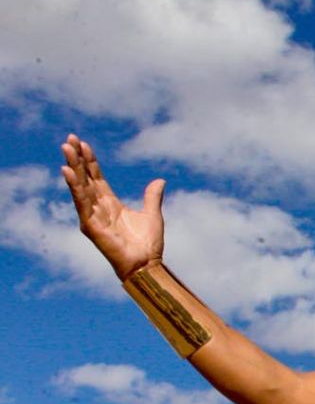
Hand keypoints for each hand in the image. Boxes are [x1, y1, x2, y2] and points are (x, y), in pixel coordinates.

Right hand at [60, 134, 164, 279]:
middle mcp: (98, 207)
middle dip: (77, 158)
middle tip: (69, 139)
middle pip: (85, 177)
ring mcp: (92, 215)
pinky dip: (75, 187)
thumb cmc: (148, 244)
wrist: (147, 265)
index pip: (96, 177)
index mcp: (110, 203)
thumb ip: (152, 196)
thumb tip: (160, 180)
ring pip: (80, 186)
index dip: (90, 160)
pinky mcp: (90, 225)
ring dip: (72, 167)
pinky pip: (81, 203)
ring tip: (66, 148)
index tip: (83, 143)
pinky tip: (68, 172)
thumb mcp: (152, 214)